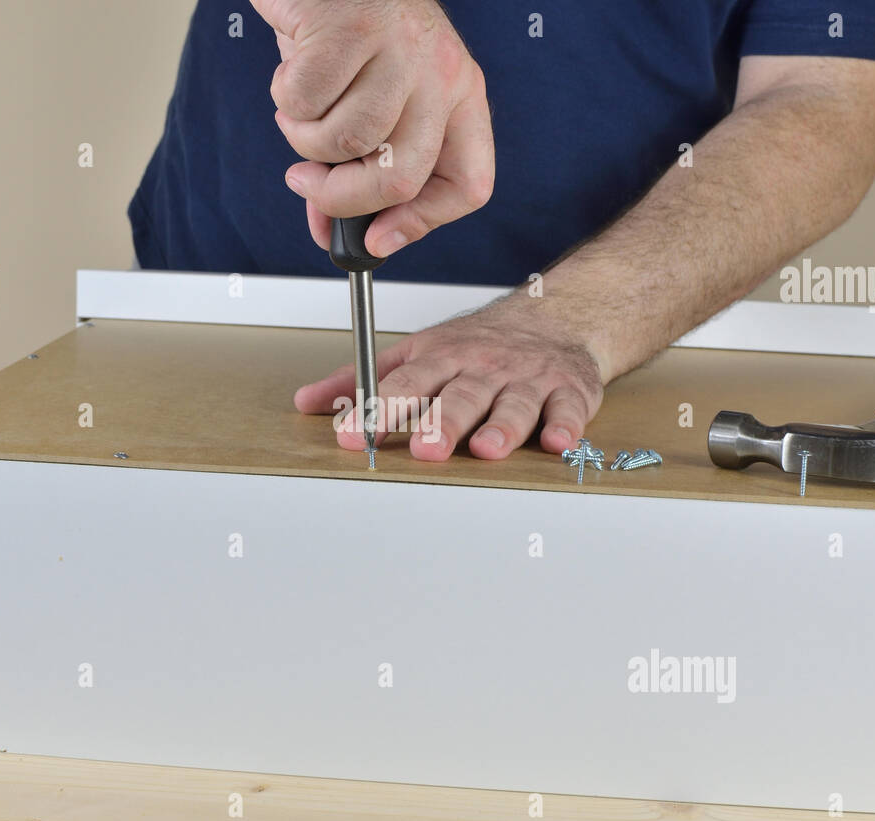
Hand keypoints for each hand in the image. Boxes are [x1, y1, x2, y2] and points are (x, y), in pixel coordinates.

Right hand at [252, 0, 494, 257]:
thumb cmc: (343, 35)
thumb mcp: (367, 104)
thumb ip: (357, 170)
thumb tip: (333, 233)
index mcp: (461, 96)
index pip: (468, 185)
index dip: (418, 225)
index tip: (374, 240)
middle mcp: (442, 73)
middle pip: (401, 180)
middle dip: (340, 198)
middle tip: (305, 183)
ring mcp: (402, 50)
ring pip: (345, 143)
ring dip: (303, 136)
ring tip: (299, 104)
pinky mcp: (354, 28)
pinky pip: (306, 103)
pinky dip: (285, 98)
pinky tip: (292, 70)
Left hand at [294, 299, 606, 460]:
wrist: (557, 317)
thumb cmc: (478, 345)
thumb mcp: (417, 351)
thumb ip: (363, 379)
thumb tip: (305, 402)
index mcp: (441, 357)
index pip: (404, 384)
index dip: (377, 408)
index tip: (352, 433)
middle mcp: (482, 367)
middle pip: (460, 396)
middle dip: (442, 421)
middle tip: (424, 447)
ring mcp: (526, 379)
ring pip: (513, 404)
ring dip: (500, 426)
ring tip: (485, 449)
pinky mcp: (568, 391)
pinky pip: (568, 409)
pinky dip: (565, 425)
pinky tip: (557, 441)